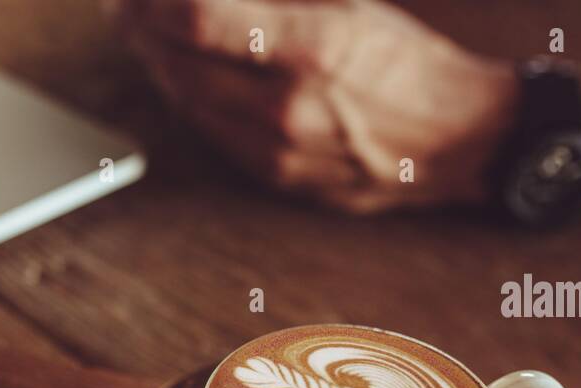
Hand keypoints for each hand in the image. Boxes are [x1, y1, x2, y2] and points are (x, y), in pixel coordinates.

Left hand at [113, 0, 517, 212]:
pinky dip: (185, 98)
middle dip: (141, 29)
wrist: (456, 143)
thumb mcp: (352, 5)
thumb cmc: (407, 62)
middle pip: (178, 63)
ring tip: (142, 34)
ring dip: (156, 64)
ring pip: (186, 101)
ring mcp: (277, 150)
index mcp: (314, 47)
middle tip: (125, 7)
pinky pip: (209, 132)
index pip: (196, 19)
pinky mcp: (273, 177)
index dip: (153, 2)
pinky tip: (178, 74)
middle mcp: (287, 105)